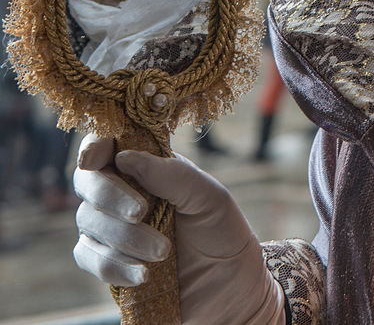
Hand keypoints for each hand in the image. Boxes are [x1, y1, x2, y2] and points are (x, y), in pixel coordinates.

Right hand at [73, 135, 284, 324]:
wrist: (228, 286)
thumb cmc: (221, 232)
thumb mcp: (209, 198)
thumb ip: (172, 175)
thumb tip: (124, 157)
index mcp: (150, 165)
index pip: (111, 144)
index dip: (96, 146)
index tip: (96, 158)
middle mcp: (124, 191)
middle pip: (88, 182)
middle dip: (110, 196)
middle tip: (142, 213)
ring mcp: (111, 226)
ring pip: (88, 221)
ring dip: (124, 237)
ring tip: (163, 251)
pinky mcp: (106, 260)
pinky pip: (90, 258)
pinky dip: (113, 265)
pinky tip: (143, 274)